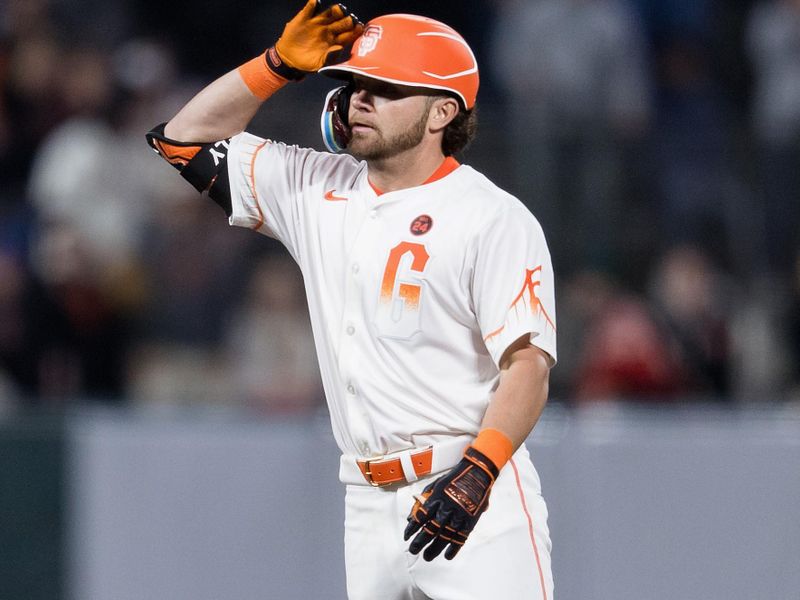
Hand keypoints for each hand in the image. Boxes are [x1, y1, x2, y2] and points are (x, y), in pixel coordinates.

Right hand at [275, 0, 363, 72]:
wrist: (289, 59)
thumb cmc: (308, 63)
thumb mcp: (319, 64)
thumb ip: (330, 57)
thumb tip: (339, 48)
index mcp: (336, 41)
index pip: (348, 34)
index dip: (354, 30)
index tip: (359, 27)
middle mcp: (329, 29)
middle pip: (342, 22)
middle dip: (346, 20)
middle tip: (350, 19)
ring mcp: (318, 22)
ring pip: (329, 13)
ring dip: (335, 10)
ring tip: (338, 9)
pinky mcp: (305, 18)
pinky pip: (310, 9)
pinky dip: (312, 5)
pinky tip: (315, 3)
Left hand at [404, 446, 498, 560]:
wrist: (477, 472)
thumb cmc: (455, 477)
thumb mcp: (436, 483)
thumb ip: (424, 498)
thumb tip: (412, 515)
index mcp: (437, 496)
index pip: (421, 516)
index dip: (412, 528)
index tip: (407, 536)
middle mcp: (447, 507)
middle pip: (431, 529)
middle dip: (420, 542)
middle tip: (414, 550)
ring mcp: (460, 514)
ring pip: (444, 536)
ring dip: (435, 548)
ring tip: (427, 556)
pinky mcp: (470, 519)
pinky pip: (461, 537)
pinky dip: (454, 547)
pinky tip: (447, 555)